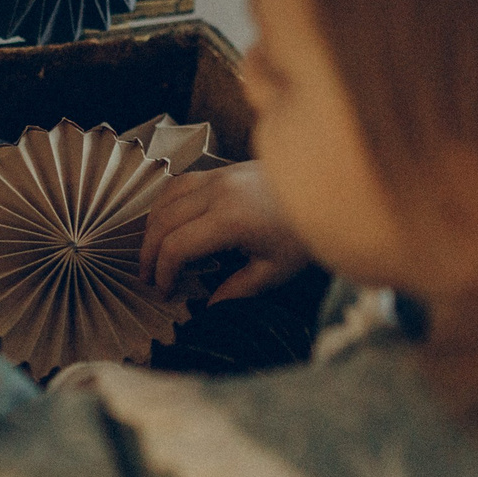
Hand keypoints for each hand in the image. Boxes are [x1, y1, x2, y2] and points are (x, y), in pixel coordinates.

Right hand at [138, 161, 311, 302]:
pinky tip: (167, 222)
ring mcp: (219, 176)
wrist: (329, 189)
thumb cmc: (305, 231)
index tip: (166, 292)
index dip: (163, 273)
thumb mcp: (275, 270)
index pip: (176, 247)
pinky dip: (166, 204)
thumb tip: (208, 307)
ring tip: (152, 253)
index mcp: (230, 220)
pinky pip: (180, 183)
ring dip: (152, 227)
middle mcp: (218, 192)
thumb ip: (237, 290)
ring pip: (165, 198)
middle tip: (149, 279)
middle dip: (149, 254)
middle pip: (163, 222)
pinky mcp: (223, 169)